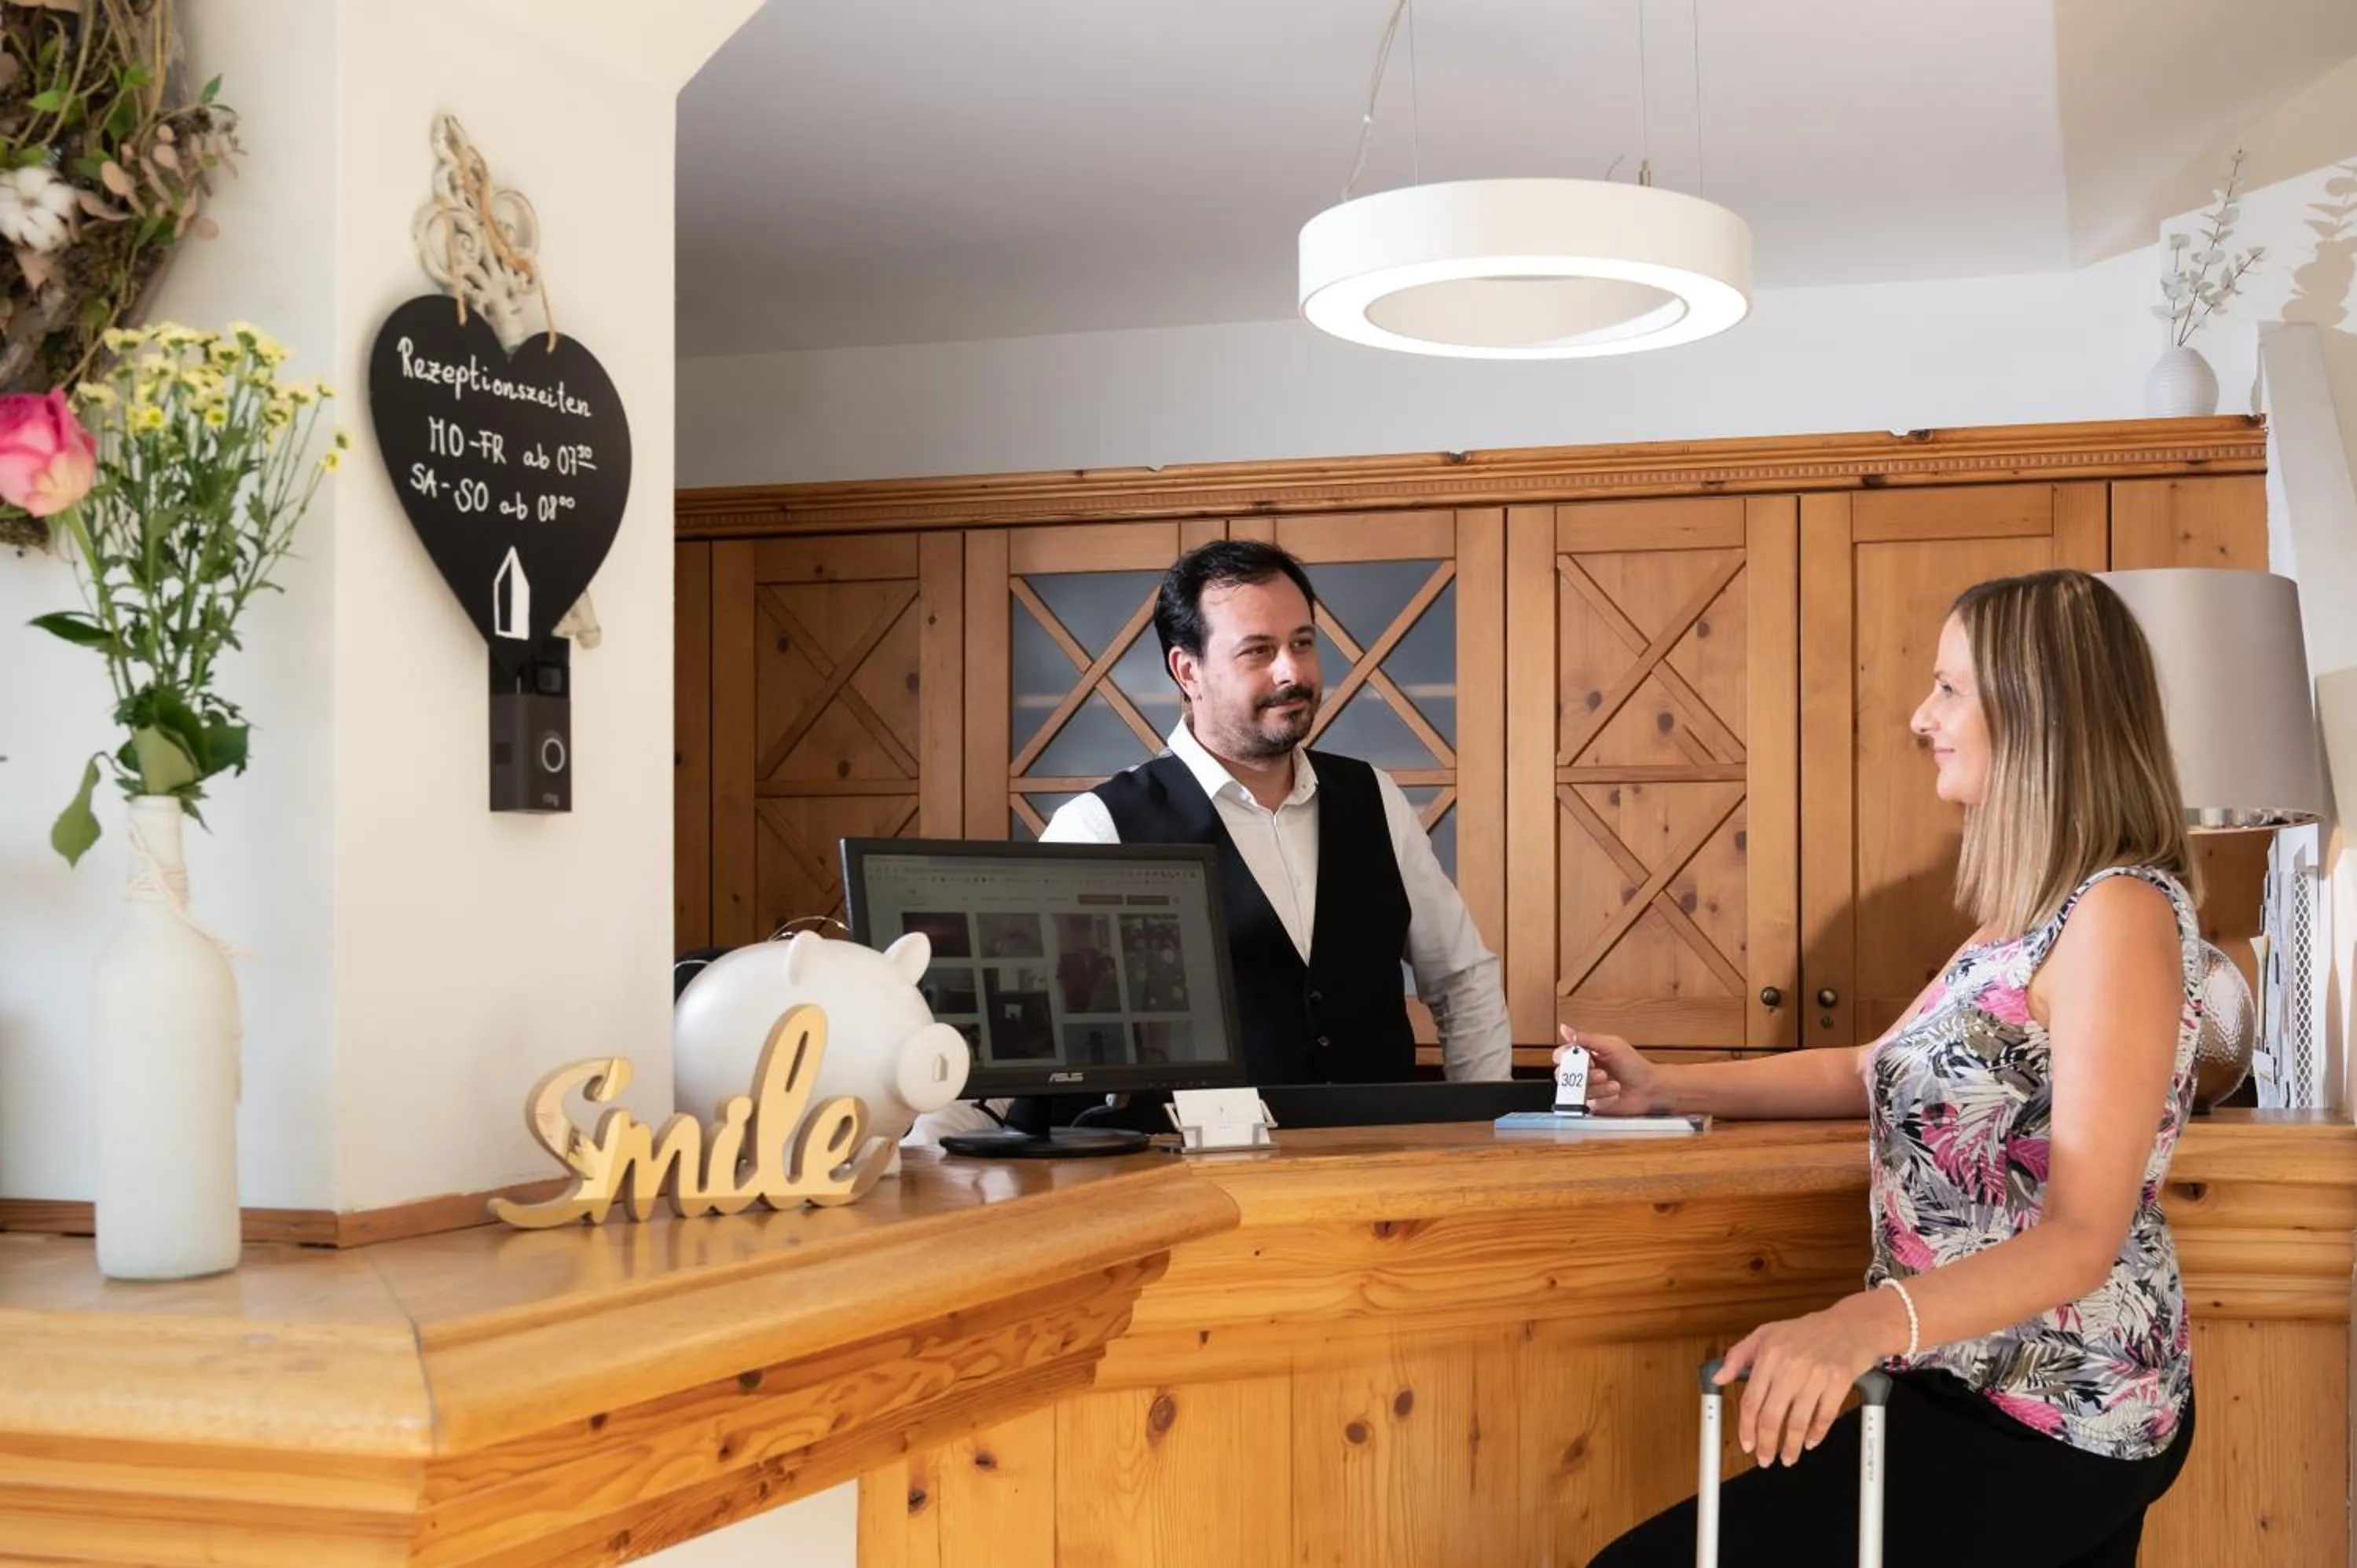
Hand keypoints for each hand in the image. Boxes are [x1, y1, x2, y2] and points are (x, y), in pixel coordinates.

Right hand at [1555, 1024, 1666, 1115]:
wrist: (1650, 1089)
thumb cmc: (1635, 1066)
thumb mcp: (1611, 1046)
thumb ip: (1586, 1038)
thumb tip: (1564, 1029)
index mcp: (1585, 1055)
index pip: (1561, 1055)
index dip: (1568, 1059)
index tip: (1586, 1060)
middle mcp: (1583, 1072)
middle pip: (1564, 1076)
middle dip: (1586, 1076)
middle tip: (1603, 1073)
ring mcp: (1588, 1089)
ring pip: (1577, 1091)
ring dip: (1599, 1088)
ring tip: (1614, 1084)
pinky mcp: (1593, 1105)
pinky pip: (1588, 1105)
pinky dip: (1603, 1100)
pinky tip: (1615, 1095)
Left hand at [1715, 1292, 1909, 1466]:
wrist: (1851, 1325)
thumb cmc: (1807, 1331)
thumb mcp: (1765, 1334)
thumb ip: (1738, 1356)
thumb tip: (1719, 1377)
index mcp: (1769, 1354)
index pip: (1751, 1400)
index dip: (1746, 1428)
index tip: (1747, 1444)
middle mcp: (1791, 1365)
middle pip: (1771, 1416)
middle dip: (1766, 1444)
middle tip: (1765, 1459)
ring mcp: (1816, 1374)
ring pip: (1798, 1422)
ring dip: (1791, 1446)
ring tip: (1788, 1458)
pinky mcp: (1839, 1382)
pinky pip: (1824, 1417)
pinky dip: (1816, 1434)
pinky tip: (1810, 1442)